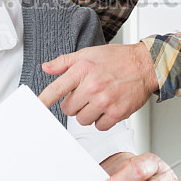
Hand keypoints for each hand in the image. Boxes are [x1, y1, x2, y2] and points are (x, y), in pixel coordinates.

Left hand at [38, 43, 157, 130]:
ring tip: (98, 100)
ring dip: (88, 113)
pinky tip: (108, 107)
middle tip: (86, 94)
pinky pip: (100, 126)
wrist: (145, 65)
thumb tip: (47, 68)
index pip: (57, 89)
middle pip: (68, 109)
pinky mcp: (117, 113)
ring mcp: (105, 101)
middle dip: (75, 104)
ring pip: (83, 120)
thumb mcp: (88, 53)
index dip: (43, 100)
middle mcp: (93, 86)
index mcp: (83, 70)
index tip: (35, 108)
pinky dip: (102, 120)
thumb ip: (65, 62)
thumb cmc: (118, 59)